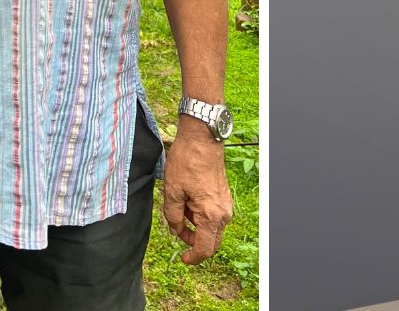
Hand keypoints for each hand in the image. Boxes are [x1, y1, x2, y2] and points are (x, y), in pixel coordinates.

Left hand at [161, 127, 233, 265]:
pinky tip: (189, 201)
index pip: (205, 249)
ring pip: (211, 228)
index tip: (182, 258)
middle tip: (177, 230)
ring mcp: (225, 205)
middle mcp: (223, 213)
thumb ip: (173, 217)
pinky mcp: (224, 197)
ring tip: (181, 206)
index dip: (193, 258)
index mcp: (211, 215)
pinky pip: (214, 216)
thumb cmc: (187, 162)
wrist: (202, 139)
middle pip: (211, 242)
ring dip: (196, 226)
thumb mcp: (172, 192)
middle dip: (193, 241)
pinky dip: (201, 216)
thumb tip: (176, 230)